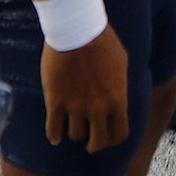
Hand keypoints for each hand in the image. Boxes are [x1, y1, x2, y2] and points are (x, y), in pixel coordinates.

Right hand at [41, 23, 131, 149]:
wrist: (76, 30)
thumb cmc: (102, 41)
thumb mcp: (121, 63)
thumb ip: (119, 85)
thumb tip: (118, 97)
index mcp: (117, 98)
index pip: (120, 132)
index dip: (114, 139)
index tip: (108, 139)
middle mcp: (98, 107)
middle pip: (98, 141)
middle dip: (95, 145)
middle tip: (91, 144)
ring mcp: (76, 106)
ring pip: (75, 134)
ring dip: (74, 133)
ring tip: (71, 131)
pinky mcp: (56, 101)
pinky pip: (53, 128)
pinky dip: (54, 136)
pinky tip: (54, 138)